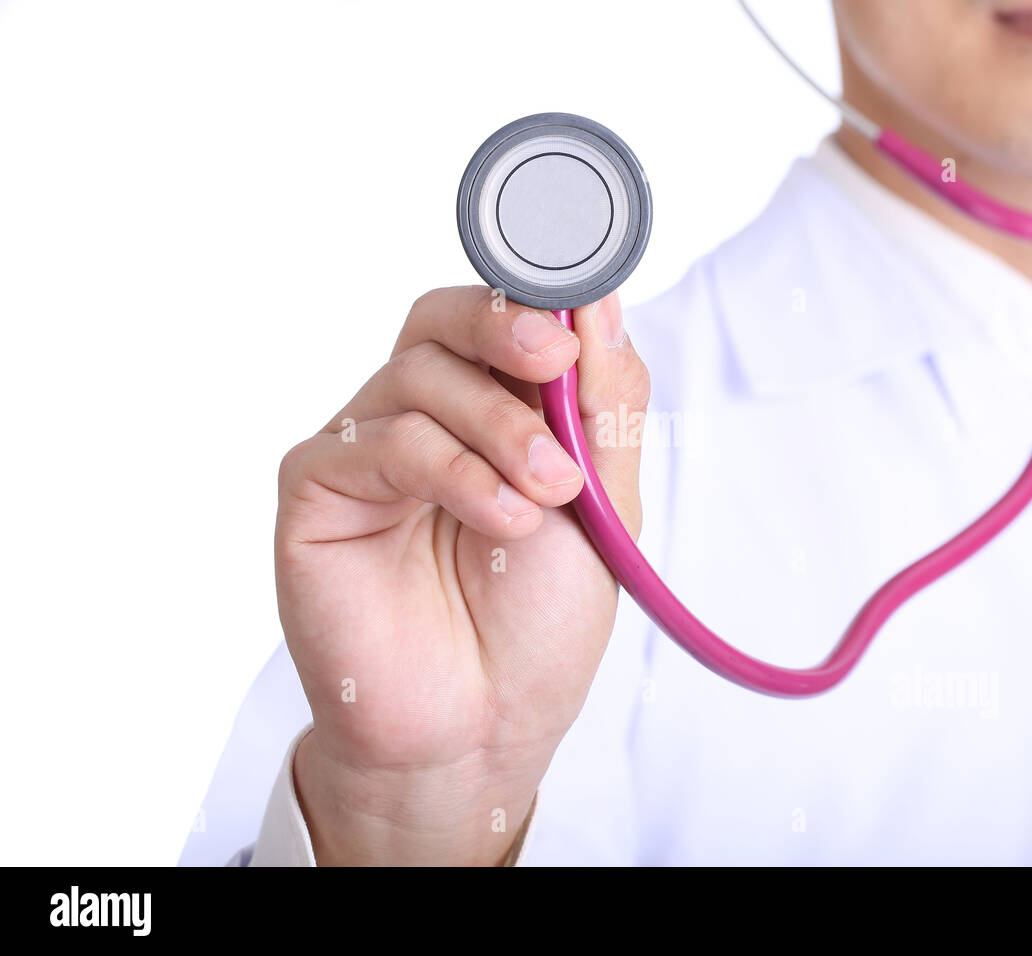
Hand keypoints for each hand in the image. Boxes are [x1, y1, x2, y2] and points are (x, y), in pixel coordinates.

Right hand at [274, 287, 647, 864]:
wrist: (481, 727)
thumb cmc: (535, 624)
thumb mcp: (604, 508)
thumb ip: (603, 408)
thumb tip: (598, 302)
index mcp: (494, 410)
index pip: (503, 316)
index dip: (538, 294)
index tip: (584, 299)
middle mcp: (426, 417)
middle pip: (443, 319)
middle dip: (505, 325)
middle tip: (555, 360)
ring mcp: (366, 449)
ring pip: (418, 376)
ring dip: (498, 425)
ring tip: (549, 491)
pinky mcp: (318, 489)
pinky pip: (380, 442)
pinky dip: (454, 471)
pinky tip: (504, 519)